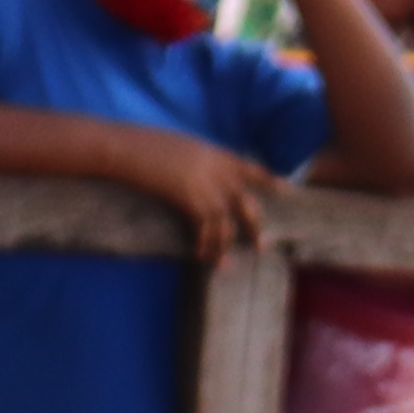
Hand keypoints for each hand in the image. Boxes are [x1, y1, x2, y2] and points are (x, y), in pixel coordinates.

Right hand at [118, 123, 274, 262]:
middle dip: (254, 226)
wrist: (125, 148)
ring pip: (225, 221)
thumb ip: (202, 162)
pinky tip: (200, 254)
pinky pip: (204, 226)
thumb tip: (207, 179)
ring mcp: (203, 183)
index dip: (269, 180)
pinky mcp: (188, 197)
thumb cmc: (146, 145)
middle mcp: (216, 169)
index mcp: (216, 154)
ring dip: (225, 246)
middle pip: (245, 201)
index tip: (288, 190)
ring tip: (225, 266)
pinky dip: (204, 243)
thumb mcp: (182, 148)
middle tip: (262, 246)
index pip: (249, 168)